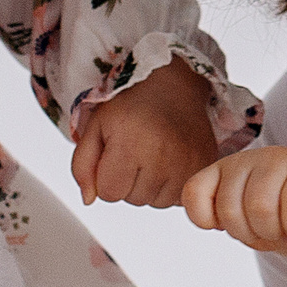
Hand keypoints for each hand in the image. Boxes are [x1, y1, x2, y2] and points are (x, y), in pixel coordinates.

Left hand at [72, 60, 220, 206]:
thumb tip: (88, 200)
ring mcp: (187, 163)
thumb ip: (82, 165)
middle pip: (133, 200)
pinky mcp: (204, 165)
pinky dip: (171, 186)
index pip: (109, 194)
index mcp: (130, 143)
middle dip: (129, 181)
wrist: (172, 85)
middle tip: (136, 151)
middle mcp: (162, 156)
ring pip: (157, 202)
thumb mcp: (95, 126)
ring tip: (153, 155)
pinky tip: (169, 161)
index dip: (106, 177)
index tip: (115, 155)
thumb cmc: (132, 103)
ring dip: (150, 186)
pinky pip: (180, 197)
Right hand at [182, 146, 286, 268]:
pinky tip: (220, 222)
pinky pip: (193, 195)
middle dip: (268, 232)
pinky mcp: (211, 173)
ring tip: (255, 225)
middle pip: (258, 208)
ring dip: (241, 229)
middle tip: (275, 229)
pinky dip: (203, 216)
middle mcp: (271, 158)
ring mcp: (239, 163)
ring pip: (227, 207)